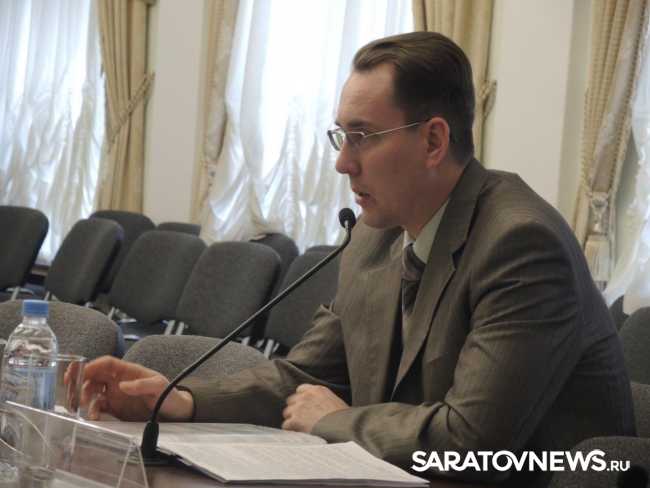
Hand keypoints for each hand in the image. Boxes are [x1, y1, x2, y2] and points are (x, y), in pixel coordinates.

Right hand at [80, 356, 194, 421]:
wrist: (173, 413)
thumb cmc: (168, 394)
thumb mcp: (159, 386)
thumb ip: (142, 384)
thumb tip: (122, 386)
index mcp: (129, 371)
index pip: (108, 363)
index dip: (94, 364)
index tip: (82, 370)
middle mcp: (119, 381)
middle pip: (95, 375)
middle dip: (82, 379)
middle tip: (74, 390)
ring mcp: (115, 395)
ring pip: (93, 390)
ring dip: (84, 395)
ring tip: (81, 404)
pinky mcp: (115, 409)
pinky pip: (98, 407)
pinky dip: (93, 411)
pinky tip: (95, 417)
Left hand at [282, 384, 347, 433]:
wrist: (341, 427)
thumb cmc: (343, 417)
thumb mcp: (335, 400)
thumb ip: (323, 399)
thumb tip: (321, 407)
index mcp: (316, 390)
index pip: (300, 389)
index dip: (301, 398)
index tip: (303, 405)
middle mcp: (306, 396)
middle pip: (291, 400)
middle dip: (294, 408)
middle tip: (300, 417)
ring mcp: (299, 408)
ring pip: (286, 412)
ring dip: (291, 419)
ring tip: (298, 427)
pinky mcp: (295, 420)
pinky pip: (286, 425)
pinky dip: (290, 430)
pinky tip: (296, 433)